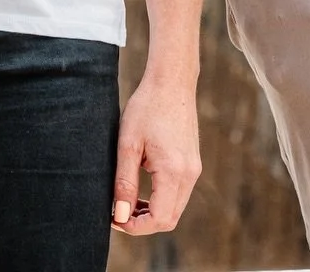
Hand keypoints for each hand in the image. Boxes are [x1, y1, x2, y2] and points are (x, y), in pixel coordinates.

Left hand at [110, 71, 200, 236]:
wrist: (171, 81)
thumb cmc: (146, 107)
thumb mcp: (128, 144)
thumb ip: (125, 183)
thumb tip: (120, 216)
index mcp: (174, 171)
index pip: (159, 219)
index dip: (136, 227)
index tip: (114, 218)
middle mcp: (189, 174)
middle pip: (169, 219)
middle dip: (143, 223)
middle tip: (118, 212)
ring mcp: (194, 169)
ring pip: (175, 208)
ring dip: (152, 212)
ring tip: (127, 201)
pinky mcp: (193, 163)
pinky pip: (179, 193)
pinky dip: (162, 199)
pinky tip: (143, 188)